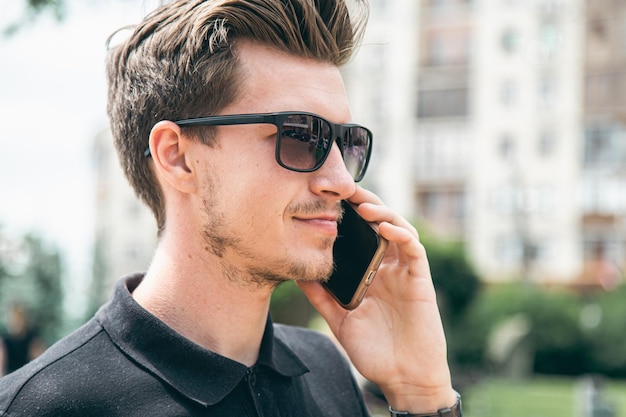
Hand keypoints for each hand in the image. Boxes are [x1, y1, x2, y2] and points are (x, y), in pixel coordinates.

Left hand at [298, 187, 455, 412]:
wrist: (403, 378)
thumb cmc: (374, 351)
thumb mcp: (340, 320)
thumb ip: (321, 297)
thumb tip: (296, 274)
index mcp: (371, 274)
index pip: (361, 236)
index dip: (349, 217)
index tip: (328, 200)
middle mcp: (389, 268)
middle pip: (380, 226)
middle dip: (365, 205)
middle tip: (345, 191)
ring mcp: (405, 273)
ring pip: (399, 230)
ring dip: (383, 214)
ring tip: (363, 206)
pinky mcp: (420, 281)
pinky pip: (414, 250)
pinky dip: (402, 234)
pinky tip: (386, 227)